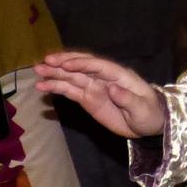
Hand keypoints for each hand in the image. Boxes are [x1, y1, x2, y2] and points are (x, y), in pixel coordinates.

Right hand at [34, 51, 167, 137]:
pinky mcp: (88, 98)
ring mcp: (95, 87)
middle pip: (82, 67)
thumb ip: (128, 99)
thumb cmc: (149, 114)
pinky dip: (57, 88)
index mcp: (120, 75)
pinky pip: (71, 91)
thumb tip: (112, 89)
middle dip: (64, 63)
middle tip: (45, 61)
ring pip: (72, 77)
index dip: (82, 63)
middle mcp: (104, 78)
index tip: (66, 64)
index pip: (99, 65)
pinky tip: (43, 87)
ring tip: (37, 72)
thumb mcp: (142, 109)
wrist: (148, 125)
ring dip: (55, 74)